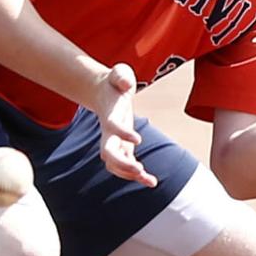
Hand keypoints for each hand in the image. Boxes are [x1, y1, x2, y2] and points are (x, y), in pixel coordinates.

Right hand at [94, 64, 156, 187]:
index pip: (112, 127)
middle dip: (122, 164)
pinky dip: (137, 176)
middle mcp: (108, 132)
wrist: (104, 93)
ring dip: (130, 174)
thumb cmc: (115, 82)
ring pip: (115, 165)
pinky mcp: (123, 147)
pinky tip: (151, 182)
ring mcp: (114, 142)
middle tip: (138, 169)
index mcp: (109, 115)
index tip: (137, 139)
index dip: (122, 133)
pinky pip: (126, 166)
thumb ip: (121, 76)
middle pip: (108, 153)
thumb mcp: (119, 73)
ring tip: (150, 181)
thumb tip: (126, 85)